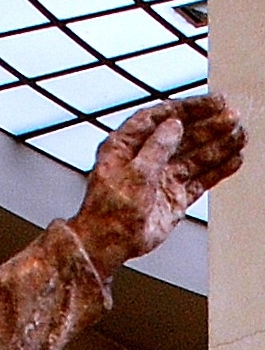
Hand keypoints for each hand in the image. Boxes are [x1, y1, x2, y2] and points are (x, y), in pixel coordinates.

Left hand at [68, 95, 246, 277]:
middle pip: (183, 136)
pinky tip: (234, 160)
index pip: (162, 118)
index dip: (189, 108)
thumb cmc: (108, 213)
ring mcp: (161, 179)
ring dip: (218, 146)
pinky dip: (218, 171)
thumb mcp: (134, 173)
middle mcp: (146, 159)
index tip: (215, 102)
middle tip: (233, 118)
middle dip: (209, 126)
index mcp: (127, 145)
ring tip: (241, 137)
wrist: (107, 247)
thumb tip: (175, 125)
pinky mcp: (172, 199)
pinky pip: (199, 180)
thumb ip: (157, 147)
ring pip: (195, 157)